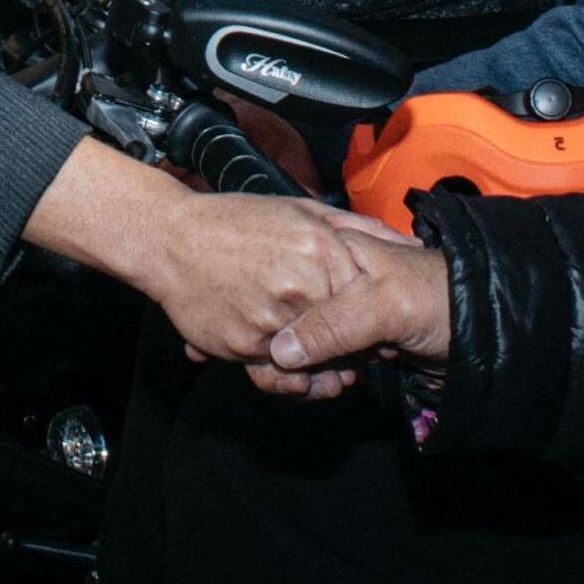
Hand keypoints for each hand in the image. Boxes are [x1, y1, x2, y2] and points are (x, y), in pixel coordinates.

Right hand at [23, 142, 361, 362]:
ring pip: (314, 363)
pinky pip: (276, 372)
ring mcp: (271, 320)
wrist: (171, 240)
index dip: (373, 322)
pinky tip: (277, 352)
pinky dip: (281, 370)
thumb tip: (411, 242)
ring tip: (311, 357)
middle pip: (347, 339)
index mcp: (323, 252)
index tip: (372, 331)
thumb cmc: (239, 222)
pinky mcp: (243, 347)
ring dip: (318, 369)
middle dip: (350, 351)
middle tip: (348, 354)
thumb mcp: (305, 211)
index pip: (368, 302)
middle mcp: (301, 288)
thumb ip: (361, 229)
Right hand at [254, 225, 452, 396]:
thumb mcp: (385, 306)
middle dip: (287, 358)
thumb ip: (334, 325)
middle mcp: (325, 278)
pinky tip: (329, 387)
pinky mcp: (347, 337)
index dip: (274, 327)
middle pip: (282, 319)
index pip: (280, 286)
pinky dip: (315, 377)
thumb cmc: (438, 301)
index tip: (278, 364)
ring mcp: (337, 310)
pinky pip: (314, 358)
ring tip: (324, 387)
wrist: (480, 331)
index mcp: (328, 251)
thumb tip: (280, 352)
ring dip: (302, 373)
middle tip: (305, 384)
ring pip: (295, 344)